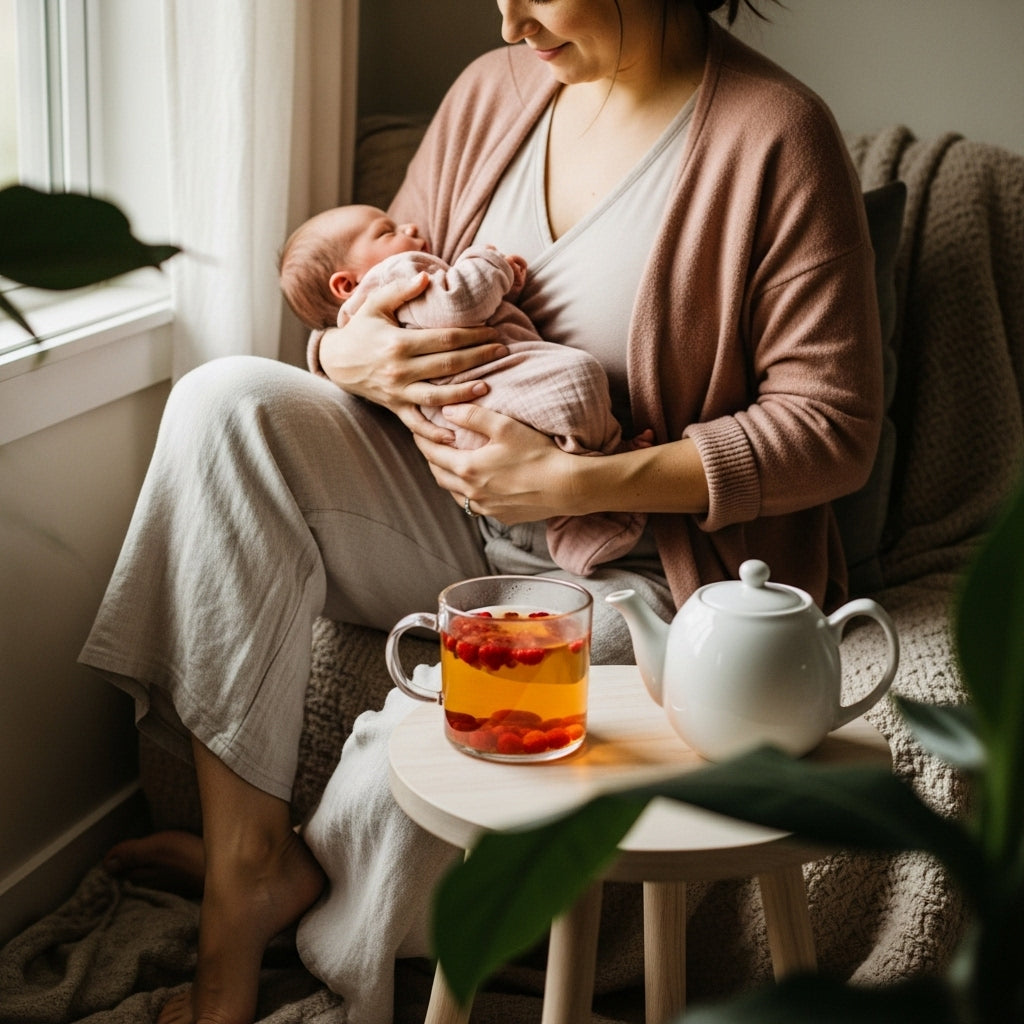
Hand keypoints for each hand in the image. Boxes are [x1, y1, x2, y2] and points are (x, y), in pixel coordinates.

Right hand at [318, 273, 506, 440]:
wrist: (335, 361)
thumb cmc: (360, 330)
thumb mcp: (374, 305)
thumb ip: (400, 291)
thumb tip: (427, 278)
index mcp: (398, 342)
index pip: (445, 339)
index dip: (472, 335)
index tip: (492, 331)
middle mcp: (400, 369)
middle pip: (448, 365)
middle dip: (478, 358)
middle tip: (501, 352)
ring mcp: (398, 392)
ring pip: (437, 397)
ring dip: (464, 394)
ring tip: (487, 386)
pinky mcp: (395, 407)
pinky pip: (416, 424)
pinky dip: (434, 433)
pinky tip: (455, 434)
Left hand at [414, 404, 577, 523]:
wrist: (566, 487)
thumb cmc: (537, 453)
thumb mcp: (504, 426)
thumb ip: (473, 415)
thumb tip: (447, 410)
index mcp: (467, 468)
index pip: (433, 453)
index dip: (422, 438)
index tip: (418, 428)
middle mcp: (471, 492)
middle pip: (439, 474)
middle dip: (431, 458)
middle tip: (430, 444)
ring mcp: (486, 507)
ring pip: (455, 493)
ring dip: (447, 477)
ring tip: (449, 463)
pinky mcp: (501, 516)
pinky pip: (474, 505)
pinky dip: (466, 493)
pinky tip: (474, 484)